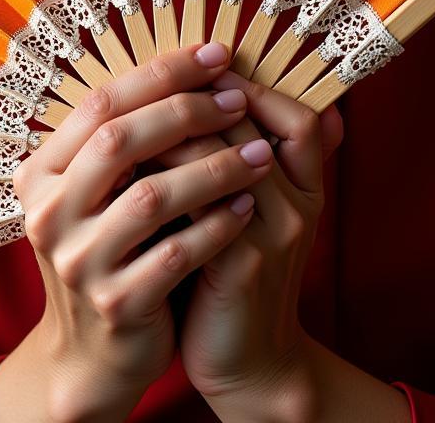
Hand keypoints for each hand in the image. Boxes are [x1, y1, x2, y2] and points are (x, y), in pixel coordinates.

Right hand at [1, 42, 278, 422]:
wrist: (93, 353)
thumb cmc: (110, 249)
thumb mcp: (98, 194)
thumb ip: (129, 140)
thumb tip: (195, 67)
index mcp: (41, 172)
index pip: (101, 103)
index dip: (161, 73)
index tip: (215, 55)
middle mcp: (48, 212)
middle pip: (119, 140)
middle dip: (187, 111)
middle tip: (238, 98)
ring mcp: (79, 261)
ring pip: (153, 197)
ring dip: (215, 168)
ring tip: (260, 155)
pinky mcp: (115, 304)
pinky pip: (177, 254)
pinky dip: (217, 226)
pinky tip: (246, 208)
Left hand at [156, 68, 343, 415]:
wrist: (244, 360)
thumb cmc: (231, 270)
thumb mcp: (246, 211)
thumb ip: (234, 160)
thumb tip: (201, 97)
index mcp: (305, 188)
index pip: (299, 118)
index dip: (253, 89)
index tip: (202, 73)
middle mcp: (298, 206)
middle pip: (252, 125)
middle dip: (195, 99)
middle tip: (149, 86)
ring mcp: (273, 237)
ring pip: (224, 156)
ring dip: (172, 132)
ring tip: (131, 121)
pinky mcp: (241, 267)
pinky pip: (201, 204)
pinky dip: (163, 178)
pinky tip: (129, 172)